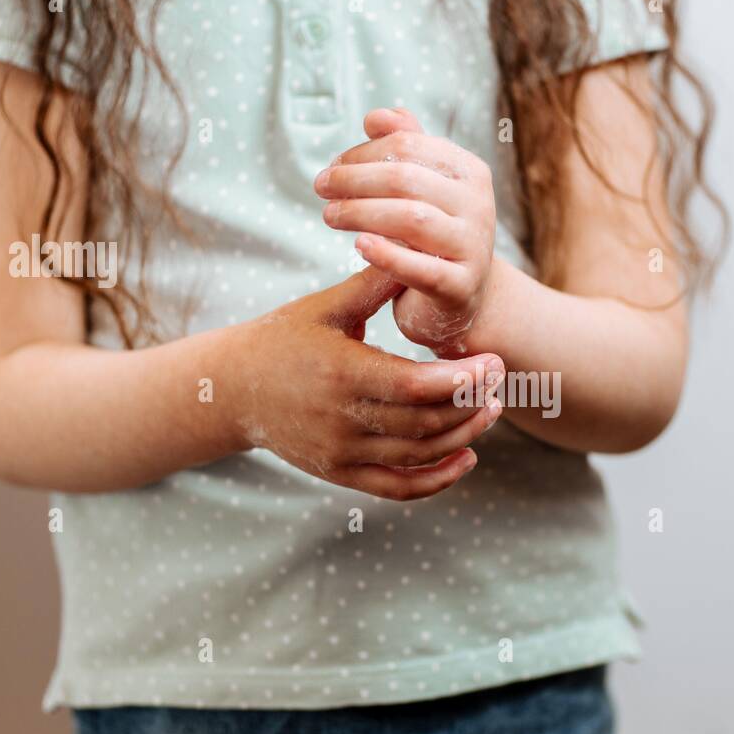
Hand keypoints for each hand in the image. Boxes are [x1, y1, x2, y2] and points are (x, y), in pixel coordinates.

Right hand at [226, 267, 503, 500]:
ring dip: (463, 436)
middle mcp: (341, 420)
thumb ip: (374, 283)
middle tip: (500, 380)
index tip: (493, 362)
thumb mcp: (326, 306)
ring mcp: (341, 453)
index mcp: (341, 373)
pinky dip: (437, 480)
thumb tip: (419, 245)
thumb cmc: (285, 338)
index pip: (414, 386)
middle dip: (471, 404)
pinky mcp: (341, 474)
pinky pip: (399, 488)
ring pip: (418, 456)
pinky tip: (467, 457)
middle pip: (424, 424)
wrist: (233, 390)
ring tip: (492, 409)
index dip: (461, 380)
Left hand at [314, 108, 496, 355]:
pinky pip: (420, 268)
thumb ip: (405, 150)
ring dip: (360, 213)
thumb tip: (376, 117)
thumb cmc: (433, 239)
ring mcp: (473, 248)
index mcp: (470, 173)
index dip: (363, 153)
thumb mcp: (423, 191)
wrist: (463, 300)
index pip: (408, 147)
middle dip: (355, 180)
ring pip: (410, 219)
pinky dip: (387, 254)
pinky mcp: (461, 288)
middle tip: (321, 188)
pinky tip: (358, 245)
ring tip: (329, 216)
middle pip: (406, 179)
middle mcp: (479, 206)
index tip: (333, 167)